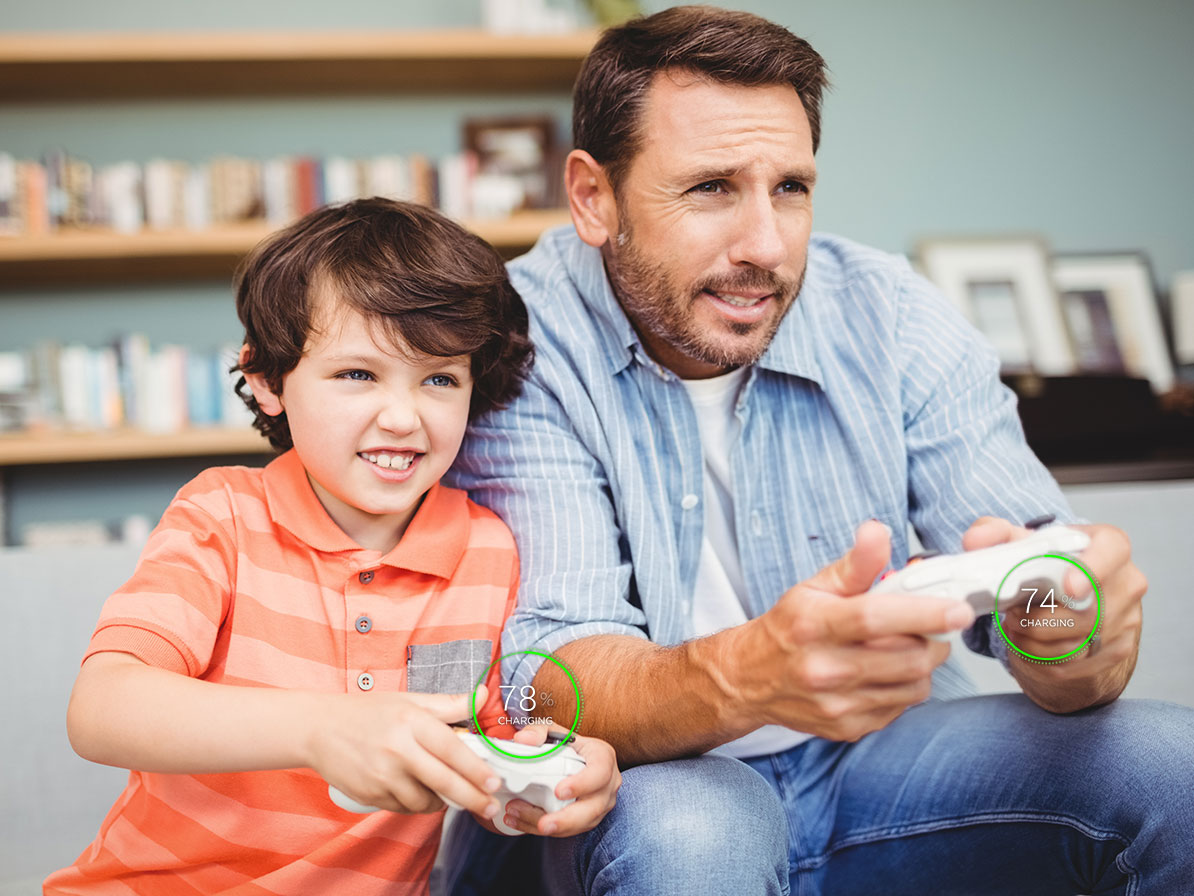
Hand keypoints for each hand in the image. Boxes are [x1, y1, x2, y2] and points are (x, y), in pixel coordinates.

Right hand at [309, 685, 501, 818]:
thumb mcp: (409, 700)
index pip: (452, 749)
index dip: (476, 769)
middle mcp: (397, 749)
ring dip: (442, 802)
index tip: (495, 782)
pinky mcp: (370, 794)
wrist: (318, 728)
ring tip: (446, 793)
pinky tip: (417, 792)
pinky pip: (404, 808)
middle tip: (491, 806)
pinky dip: (416, 804)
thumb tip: (482, 695)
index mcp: (411, 721)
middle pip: (444, 782)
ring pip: (425, 801)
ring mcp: (382, 775)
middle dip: (473, 798)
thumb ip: (449, 704)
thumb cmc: (368, 712)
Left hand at [493, 723, 620, 836]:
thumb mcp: (554, 732)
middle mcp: (607, 785)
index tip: (559, 791)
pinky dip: (543, 828)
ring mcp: (600, 805)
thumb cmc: (567, 745)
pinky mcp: (588, 820)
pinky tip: (519, 821)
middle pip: (593, 808)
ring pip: (580, 824)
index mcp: (603, 758)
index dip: (582, 784)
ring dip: (550, 827)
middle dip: (566, 820)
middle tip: (543, 824)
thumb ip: (538, 732)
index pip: (599, 772)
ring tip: (518, 817)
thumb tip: (523, 740)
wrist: (578, 759)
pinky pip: (569, 831)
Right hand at [724, 520, 975, 741]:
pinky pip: (901, 707)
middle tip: (933, 624)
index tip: (958, 609)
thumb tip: (878, 530)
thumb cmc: (789, 627)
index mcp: (814, 625)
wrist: (750, 678)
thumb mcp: (815, 586)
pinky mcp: (847, 728)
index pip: (875, 619)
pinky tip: (887, 672)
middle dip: (934, 638)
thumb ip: (856, 563)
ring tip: (908, 647)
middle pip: (907, 658)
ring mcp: (836, 704)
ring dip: (924, 664)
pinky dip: (906, 687)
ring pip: (914, 686)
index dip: (923, 613)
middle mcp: (823, 669)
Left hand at [963, 517, 1144, 711]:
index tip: (1067, 588)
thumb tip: (975, 541)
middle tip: (1012, 613)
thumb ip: (994, 534)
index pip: (1110, 551)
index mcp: (1109, 546)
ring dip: (1033, 638)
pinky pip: (1072, 662)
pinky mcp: (1117, 651)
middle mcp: (1127, 582)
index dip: (1090, 570)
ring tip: (1017, 625)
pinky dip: (1040, 656)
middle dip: (1038, 617)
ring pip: (1075, 641)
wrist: (1074, 604)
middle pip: (1085, 610)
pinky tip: (1030, 643)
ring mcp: (1126, 619)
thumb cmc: (1050, 568)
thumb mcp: (1023, 544)